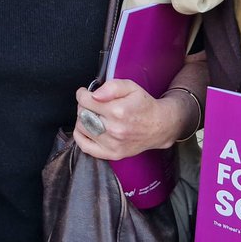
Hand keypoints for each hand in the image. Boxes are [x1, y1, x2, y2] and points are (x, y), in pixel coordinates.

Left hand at [73, 79, 187, 159]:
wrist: (159, 126)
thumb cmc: (144, 105)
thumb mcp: (131, 87)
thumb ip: (111, 87)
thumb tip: (94, 95)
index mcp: (118, 111)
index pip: (86, 101)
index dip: (82, 94)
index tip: (84, 93)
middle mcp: (114, 129)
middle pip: (83, 114)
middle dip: (83, 106)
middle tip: (91, 103)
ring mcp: (113, 144)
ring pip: (82, 129)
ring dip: (82, 120)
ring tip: (92, 115)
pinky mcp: (113, 154)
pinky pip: (86, 147)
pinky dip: (80, 136)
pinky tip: (86, 128)